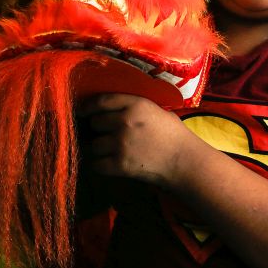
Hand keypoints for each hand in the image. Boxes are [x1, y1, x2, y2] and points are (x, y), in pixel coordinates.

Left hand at [77, 93, 197, 187]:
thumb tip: (113, 107)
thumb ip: (135, 106)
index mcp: (136, 104)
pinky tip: (108, 164)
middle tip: (106, 134)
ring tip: (109, 151)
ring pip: (94, 145)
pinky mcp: (120, 165)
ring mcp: (121, 144)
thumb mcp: (157, 110)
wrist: (185, 162)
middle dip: (98, 129)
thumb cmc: (174, 135)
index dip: (88, 106)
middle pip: (95, 123)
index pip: (101, 101)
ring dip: (99, 149)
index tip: (83, 111)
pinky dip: (100, 165)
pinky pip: (97, 164)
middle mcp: (125, 121)